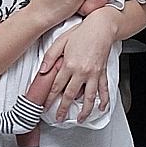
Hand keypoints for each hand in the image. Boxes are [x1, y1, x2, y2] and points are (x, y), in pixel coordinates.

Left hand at [40, 7, 115, 121]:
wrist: (102, 27)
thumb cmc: (82, 32)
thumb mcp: (61, 41)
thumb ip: (50, 57)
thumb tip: (42, 71)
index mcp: (69, 64)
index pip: (56, 86)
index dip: (50, 98)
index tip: (45, 107)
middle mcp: (81, 72)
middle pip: (70, 95)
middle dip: (64, 109)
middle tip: (59, 118)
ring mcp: (93, 74)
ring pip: (88, 97)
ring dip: (84, 111)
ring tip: (80, 119)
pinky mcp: (102, 72)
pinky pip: (103, 90)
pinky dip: (103, 100)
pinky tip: (101, 108)